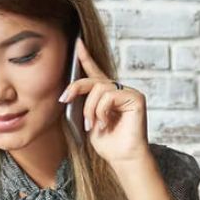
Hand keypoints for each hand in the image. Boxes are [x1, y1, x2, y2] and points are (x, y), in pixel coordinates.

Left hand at [59, 38, 150, 165]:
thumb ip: (81, 103)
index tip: (77, 42)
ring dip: (90, 109)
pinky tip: (106, 123)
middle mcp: (117, 90)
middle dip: (75, 89)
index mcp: (105, 95)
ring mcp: (127, 92)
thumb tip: (68, 93)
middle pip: (92, 79)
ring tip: (93, 125)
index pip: (94, 71)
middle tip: (64, 100)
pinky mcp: (135, 97)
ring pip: (99, 89)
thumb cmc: (107, 143)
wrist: (122, 157)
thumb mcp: (86, 120)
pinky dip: (102, 111)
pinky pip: (109, 96)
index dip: (85, 57)